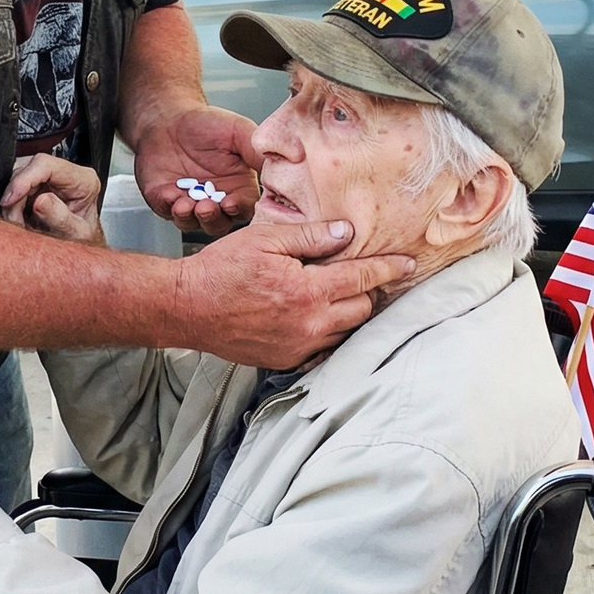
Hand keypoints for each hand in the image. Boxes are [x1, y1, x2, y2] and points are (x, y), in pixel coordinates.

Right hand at [0, 155, 104, 244]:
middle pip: (27, 169)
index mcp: (83, 180)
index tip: (10, 200)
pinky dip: (12, 206)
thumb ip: (60, 218)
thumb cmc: (84, 242)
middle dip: (15, 196)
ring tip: (19, 223)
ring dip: (12, 202)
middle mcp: (67, 175)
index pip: (46, 165)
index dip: (23, 180)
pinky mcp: (38, 186)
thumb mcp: (76, 234)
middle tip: (15, 220)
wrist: (82, 248)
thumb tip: (39, 201)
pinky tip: (20, 219)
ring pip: (17, 178)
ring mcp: (51, 179)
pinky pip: (16, 188)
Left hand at [134, 104, 259, 235]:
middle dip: (212, 218)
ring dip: (189, 216)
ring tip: (185, 203)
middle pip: (219, 223)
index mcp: (239, 187)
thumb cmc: (207, 124)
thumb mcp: (238, 131)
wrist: (169, 117)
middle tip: (206, 207)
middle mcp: (216, 200)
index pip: (244, 208)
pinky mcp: (165, 200)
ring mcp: (190, 203)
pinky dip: (167, 206)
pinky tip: (169, 194)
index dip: (238, 209)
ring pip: (192, 223)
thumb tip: (289, 163)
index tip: (230, 203)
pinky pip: (166, 211)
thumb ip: (258, 151)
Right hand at [174, 220, 414, 368]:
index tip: (407, 264)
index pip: (363, 278)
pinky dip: (328, 334)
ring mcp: (298, 346)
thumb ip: (310, 236)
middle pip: (362, 309)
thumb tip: (347, 233)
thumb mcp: (265, 239)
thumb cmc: (221, 269)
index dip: (388, 268)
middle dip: (369, 291)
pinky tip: (318, 318)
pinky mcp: (285, 360)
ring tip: (343, 296)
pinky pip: (322, 350)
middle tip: (364, 275)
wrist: (187, 307)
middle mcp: (309, 324)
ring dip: (350, 313)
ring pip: (346, 332)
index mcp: (307, 290)